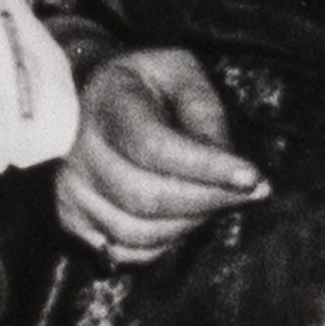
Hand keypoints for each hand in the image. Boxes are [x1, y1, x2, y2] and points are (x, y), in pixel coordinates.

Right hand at [54, 43, 270, 264]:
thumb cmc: (143, 83)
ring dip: (189, 225)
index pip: (155, 147)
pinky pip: (124, 251)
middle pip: (147, 197)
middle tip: (247, 192)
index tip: (253, 177)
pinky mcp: (72, 218)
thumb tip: (237, 172)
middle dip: (209, 201)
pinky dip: (162, 245)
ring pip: (137, 232)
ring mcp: (70, 189)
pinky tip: (182, 220)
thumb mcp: (179, 73)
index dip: (208, 167)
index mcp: (108, 104)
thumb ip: (207, 115)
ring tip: (215, 203)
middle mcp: (78, 150)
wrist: (87, 93)